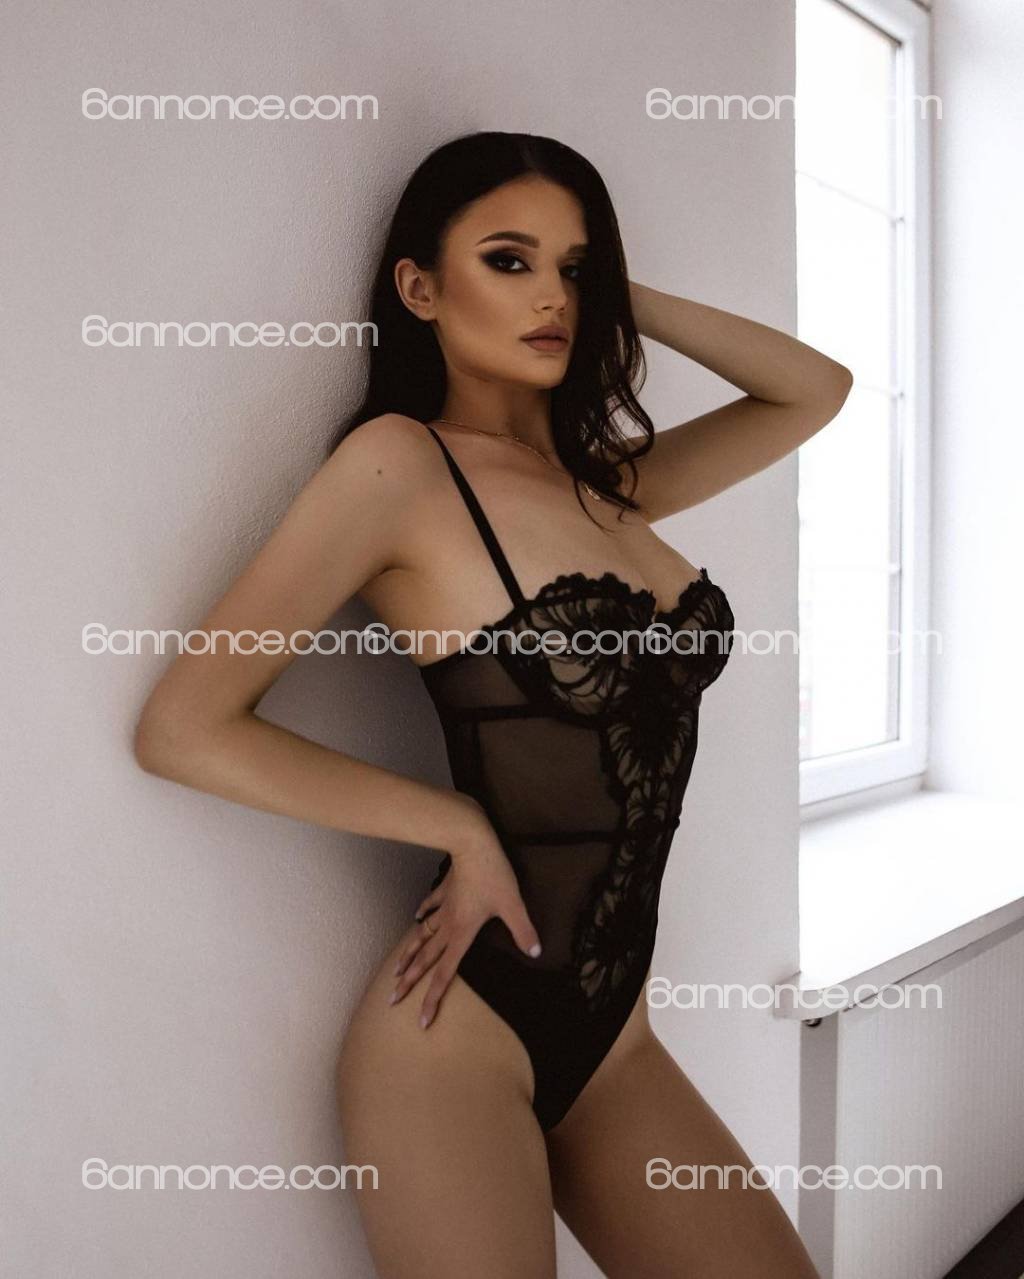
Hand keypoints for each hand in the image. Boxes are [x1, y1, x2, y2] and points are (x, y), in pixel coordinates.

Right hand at [388, 802, 541, 1028]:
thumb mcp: (513, 904)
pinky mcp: (444, 889)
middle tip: (392, 1000)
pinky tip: (415, 918)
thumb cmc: (493, 874)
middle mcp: (448, 924)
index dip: (433, 998)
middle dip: (410, 982)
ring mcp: (443, 906)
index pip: (445, 973)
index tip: (421, 1019)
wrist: (472, 843)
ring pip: (421, 936)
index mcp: (462, 933)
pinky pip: (429, 906)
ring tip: (395, 970)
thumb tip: (536, 952)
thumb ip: (523, 930)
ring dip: (408, 954)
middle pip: (425, 959)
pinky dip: (422, 914)